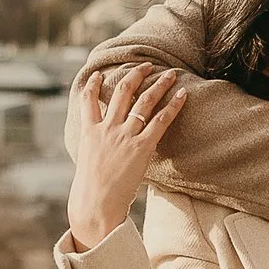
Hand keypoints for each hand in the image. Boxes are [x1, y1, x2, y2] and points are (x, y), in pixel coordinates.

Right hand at [67, 64, 187, 249]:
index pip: (88, 100)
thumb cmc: (91, 189)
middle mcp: (106, 128)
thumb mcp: (87, 162)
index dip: (93, 84)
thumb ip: (96, 148)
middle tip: (147, 65)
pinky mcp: (141, 146)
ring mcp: (124, 136)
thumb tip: (104, 147)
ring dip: (158, 84)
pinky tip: (182, 94)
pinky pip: (161, 120)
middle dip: (135, 75)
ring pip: (143, 101)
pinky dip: (173, 105)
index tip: (98, 73)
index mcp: (89, 132)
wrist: (95, 203)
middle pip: (121, 92)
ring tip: (170, 73)